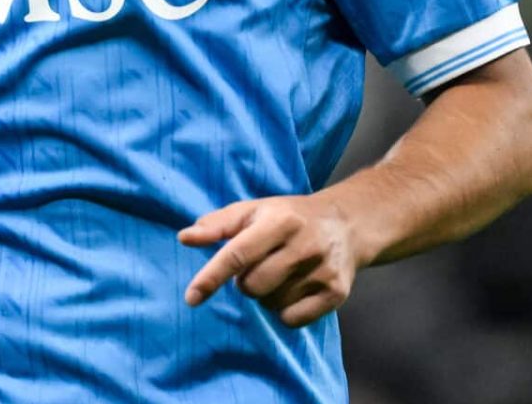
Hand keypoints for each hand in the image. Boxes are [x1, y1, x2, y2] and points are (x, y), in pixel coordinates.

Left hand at [179, 194, 360, 327]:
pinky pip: (292, 320)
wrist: (347, 224)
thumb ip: (217, 224)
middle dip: (245, 282)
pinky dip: (285, 311)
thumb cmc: (289, 217)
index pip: (237, 254)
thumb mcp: (254, 210)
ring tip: (281, 273)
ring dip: (266, 295)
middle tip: (259, 266)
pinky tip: (294, 290)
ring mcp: (322, 270)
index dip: (211, 277)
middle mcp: (304, 245)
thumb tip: (184, 238)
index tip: (191, 297)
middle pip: (252, 287)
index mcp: (280, 220)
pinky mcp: (336, 292)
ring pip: (271, 304)